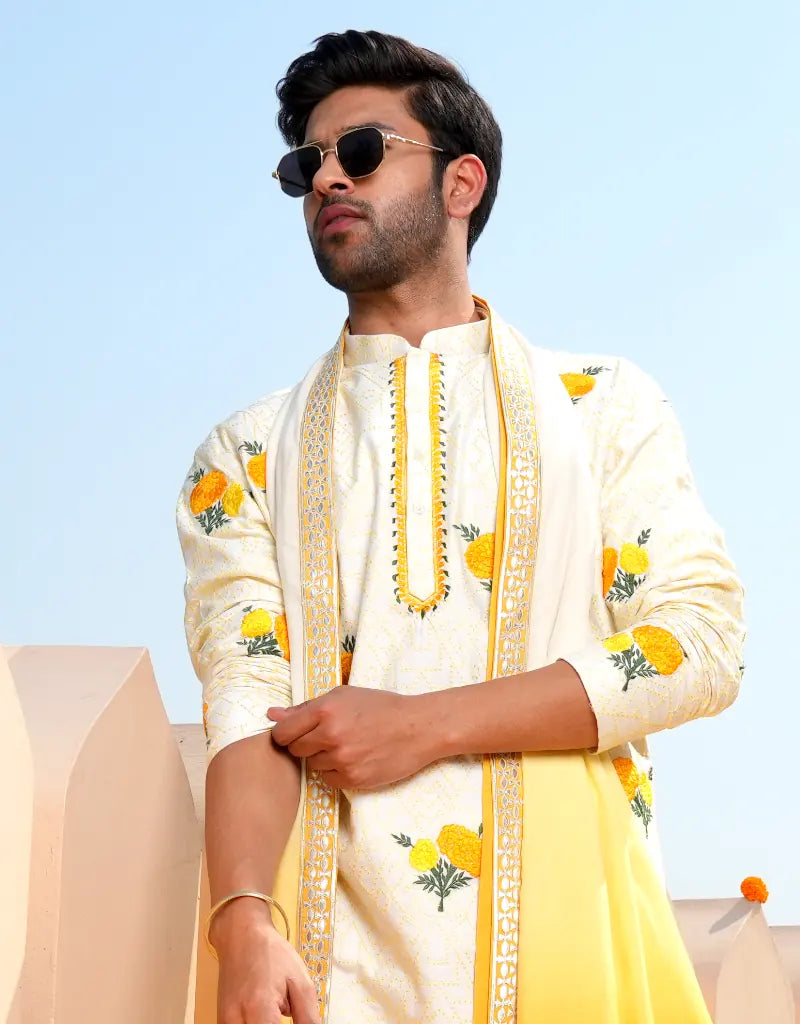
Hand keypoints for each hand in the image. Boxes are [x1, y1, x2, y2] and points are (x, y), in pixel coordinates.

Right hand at [213, 899, 319, 1023]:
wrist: (241, 935)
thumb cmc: (270, 952)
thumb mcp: (300, 981)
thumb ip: (308, 1016)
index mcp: (259, 1006)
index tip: (297, 1021)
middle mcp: (236, 1018)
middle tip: (286, 1012)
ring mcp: (225, 1021)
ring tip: (275, 1011)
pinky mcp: (222, 1021)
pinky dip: (256, 1023)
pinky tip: (265, 1014)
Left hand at [268, 688, 436, 789]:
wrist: (418, 727)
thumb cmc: (381, 707)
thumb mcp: (343, 696)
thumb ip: (305, 707)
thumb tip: (271, 714)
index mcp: (325, 710)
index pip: (282, 733)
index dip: (286, 734)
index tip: (296, 733)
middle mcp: (330, 735)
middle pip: (295, 750)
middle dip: (307, 744)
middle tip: (329, 735)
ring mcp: (342, 760)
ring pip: (312, 765)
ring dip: (324, 757)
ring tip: (348, 744)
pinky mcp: (353, 780)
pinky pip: (328, 779)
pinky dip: (337, 771)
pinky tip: (355, 758)